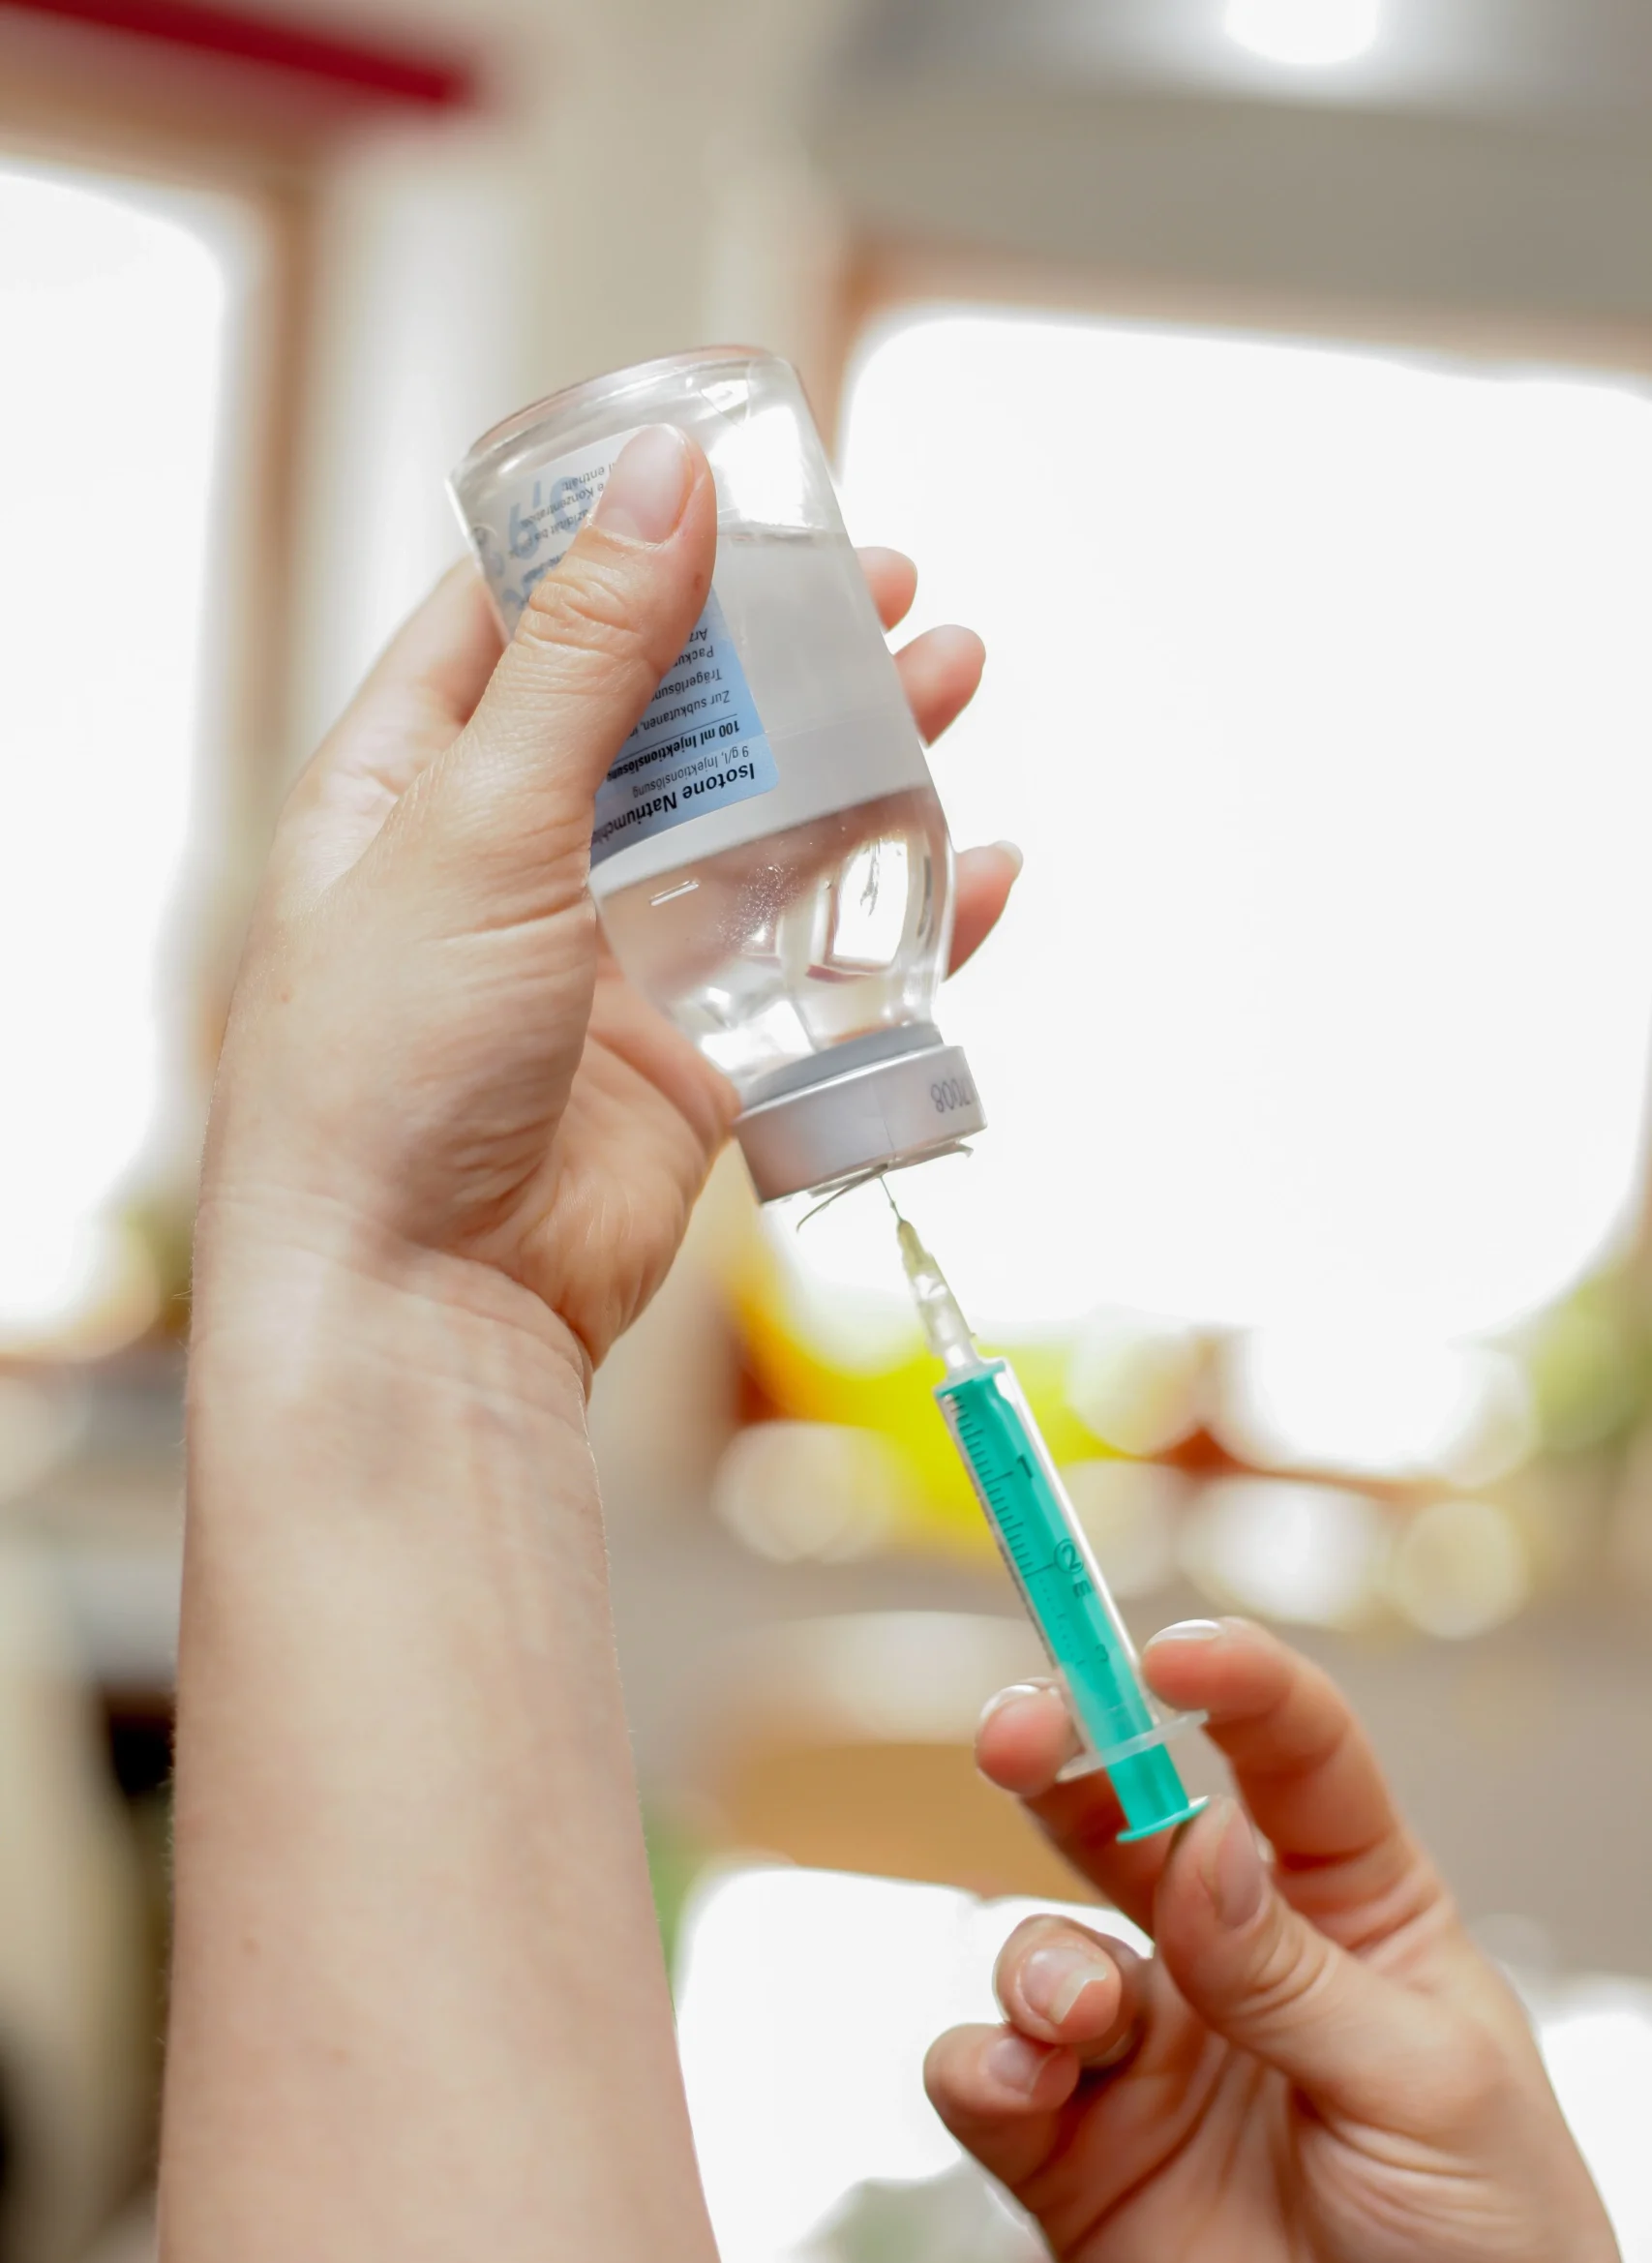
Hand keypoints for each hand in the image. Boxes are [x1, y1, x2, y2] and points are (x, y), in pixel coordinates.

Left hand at [201, 426, 1011, 1374]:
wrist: (420, 1307)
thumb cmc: (389, 1070)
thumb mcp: (480, 828)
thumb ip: (585, 661)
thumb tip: (663, 481)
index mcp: (412, 784)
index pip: (519, 619)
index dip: (624, 541)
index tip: (733, 477)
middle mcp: (510, 861)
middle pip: (668, 714)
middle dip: (779, 644)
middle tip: (891, 579)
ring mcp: (606, 962)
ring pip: (755, 830)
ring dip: (858, 757)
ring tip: (956, 677)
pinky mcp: (687, 1061)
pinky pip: (807, 969)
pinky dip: (896, 924)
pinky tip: (981, 871)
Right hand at [927, 1620, 1651, 2262]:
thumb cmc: (1486, 2237)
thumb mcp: (1427, 2088)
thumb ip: (1294, 1975)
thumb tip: (1198, 1845)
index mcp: (1348, 1902)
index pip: (1287, 1755)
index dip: (1230, 1684)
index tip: (1171, 1655)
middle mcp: (1228, 1950)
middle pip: (1121, 1811)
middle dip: (1059, 1753)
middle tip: (1016, 1733)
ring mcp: (1143, 2047)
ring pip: (1038, 1940)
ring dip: (1039, 1957)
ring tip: (1082, 2018)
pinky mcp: (1070, 2149)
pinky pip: (984, 2071)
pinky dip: (982, 2062)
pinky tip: (1025, 2086)